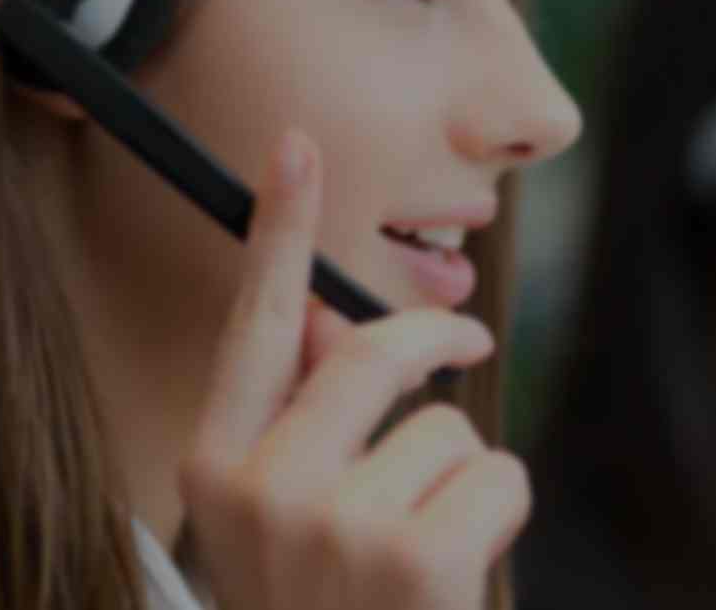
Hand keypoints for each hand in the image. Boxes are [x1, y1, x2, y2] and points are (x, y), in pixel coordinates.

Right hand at [179, 131, 529, 608]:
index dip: (280, 232)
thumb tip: (344, 325)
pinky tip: (459, 574)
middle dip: (437, 342)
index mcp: (217, 473)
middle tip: (468, 345)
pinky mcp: (412, 557)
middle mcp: (259, 490)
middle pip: (378, 349)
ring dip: (461, 481)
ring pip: (449, 426)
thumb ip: (308, 427)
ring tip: (426, 554)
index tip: (295, 148)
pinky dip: (498, 517)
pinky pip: (495, 474)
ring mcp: (332, 524)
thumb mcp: (289, 529)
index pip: (255, 328)